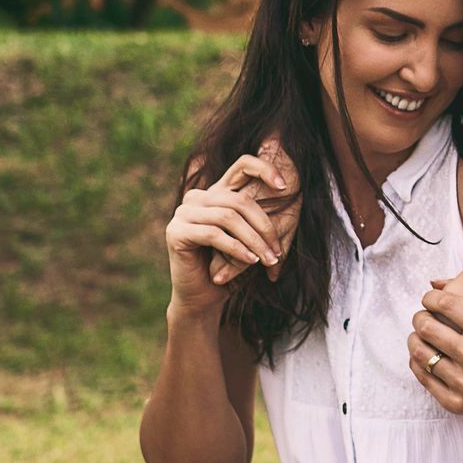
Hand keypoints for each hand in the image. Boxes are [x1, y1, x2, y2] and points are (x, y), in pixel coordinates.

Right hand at [166, 147, 295, 314]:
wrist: (204, 297)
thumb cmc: (232, 267)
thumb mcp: (252, 239)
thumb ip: (262, 218)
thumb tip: (287, 190)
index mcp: (217, 192)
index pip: (242, 165)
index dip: (265, 169)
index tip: (285, 187)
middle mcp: (197, 197)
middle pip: (239, 200)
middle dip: (265, 227)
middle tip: (277, 252)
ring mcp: (183, 213)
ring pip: (228, 217)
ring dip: (254, 241)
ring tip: (268, 260)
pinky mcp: (175, 232)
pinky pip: (213, 234)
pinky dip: (236, 248)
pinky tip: (250, 261)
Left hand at [408, 282, 462, 419]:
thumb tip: (434, 284)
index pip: (447, 305)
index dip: (431, 298)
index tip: (429, 299)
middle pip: (427, 327)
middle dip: (420, 317)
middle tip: (422, 317)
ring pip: (420, 352)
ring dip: (415, 339)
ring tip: (419, 335)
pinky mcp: (455, 402)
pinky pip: (422, 376)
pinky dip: (418, 361)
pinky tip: (424, 355)